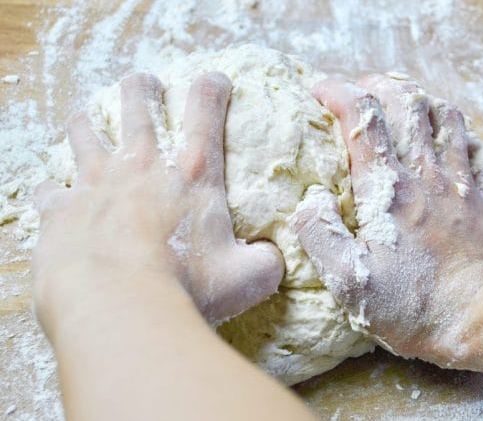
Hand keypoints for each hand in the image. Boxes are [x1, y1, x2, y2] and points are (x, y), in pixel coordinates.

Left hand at [32, 72, 282, 338]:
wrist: (118, 305)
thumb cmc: (188, 287)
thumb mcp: (248, 278)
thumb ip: (265, 261)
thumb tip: (270, 257)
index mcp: (193, 173)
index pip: (206, 111)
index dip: (212, 88)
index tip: (214, 80)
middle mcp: (142, 166)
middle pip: (138, 105)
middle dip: (142, 87)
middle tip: (143, 83)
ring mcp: (96, 183)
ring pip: (85, 131)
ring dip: (87, 121)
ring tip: (86, 117)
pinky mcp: (61, 210)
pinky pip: (51, 189)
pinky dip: (55, 190)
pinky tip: (57, 195)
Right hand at [291, 75, 482, 363]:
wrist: (479, 321)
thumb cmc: (411, 305)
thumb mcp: (348, 280)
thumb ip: (319, 234)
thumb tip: (310, 200)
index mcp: (387, 189)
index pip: (362, 117)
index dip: (336, 92)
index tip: (318, 90)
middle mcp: (425, 175)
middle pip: (406, 103)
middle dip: (378, 87)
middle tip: (360, 94)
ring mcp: (458, 184)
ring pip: (446, 117)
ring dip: (421, 103)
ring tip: (403, 109)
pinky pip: (478, 150)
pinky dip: (462, 136)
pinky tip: (450, 143)